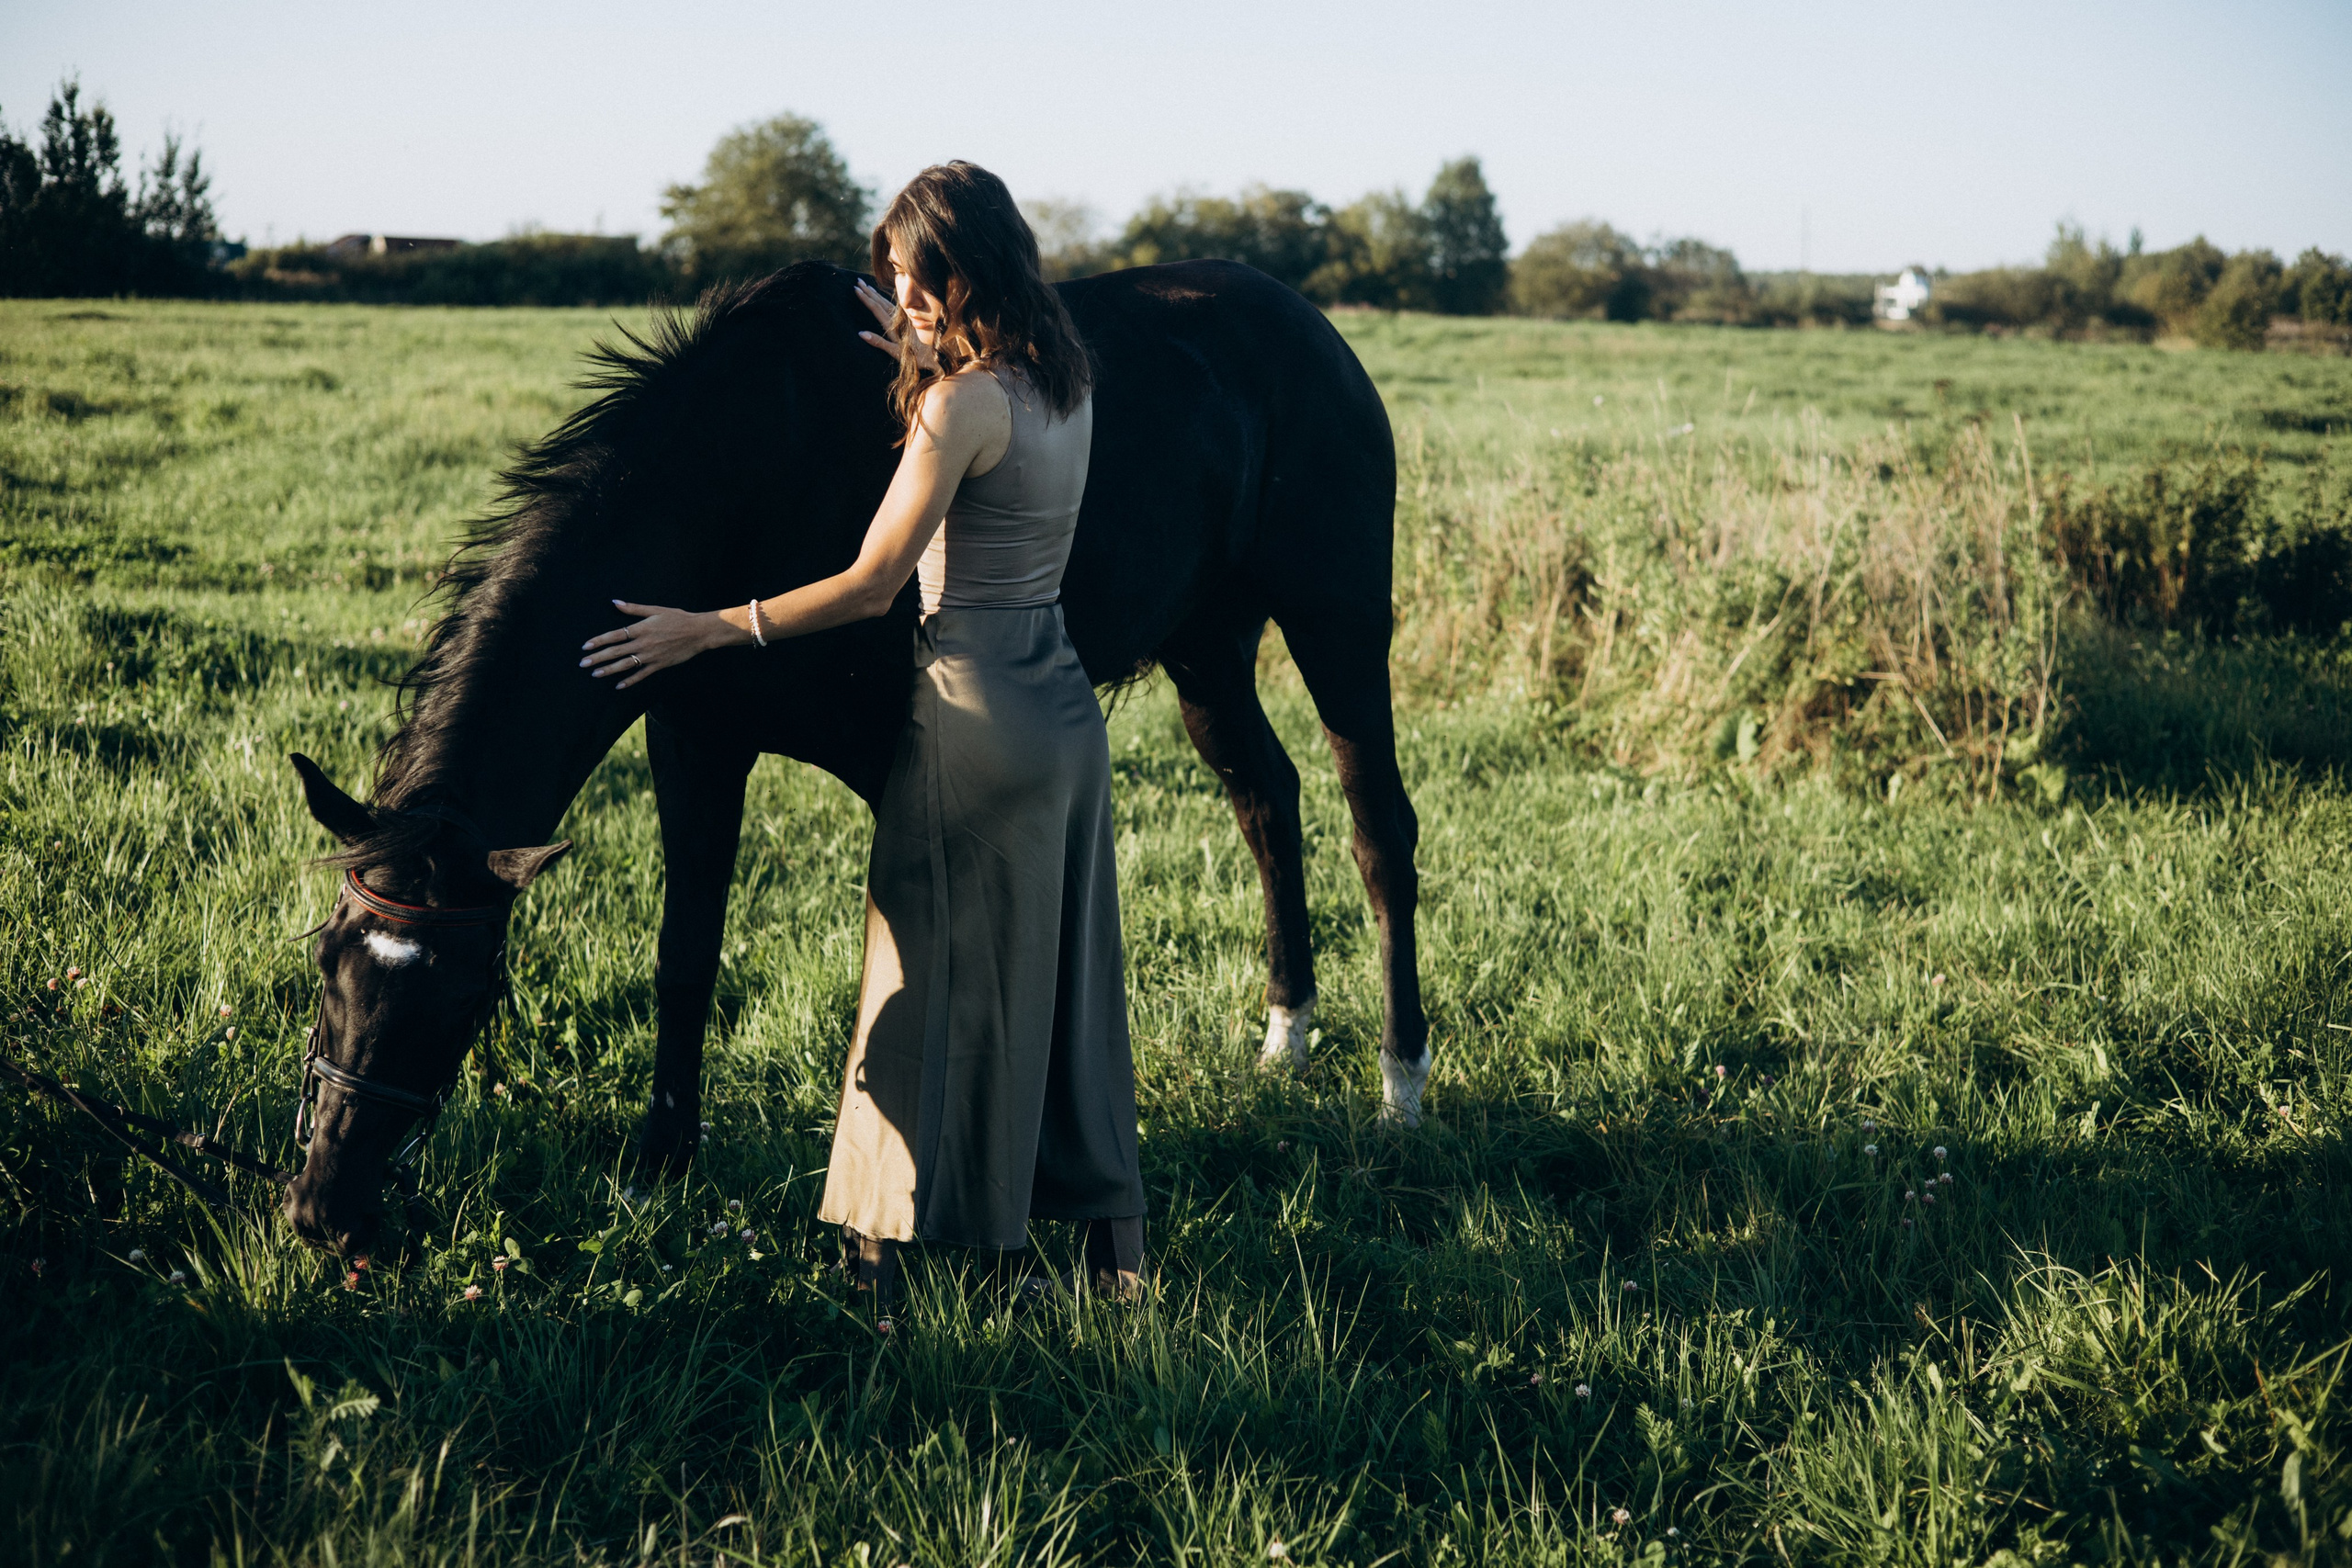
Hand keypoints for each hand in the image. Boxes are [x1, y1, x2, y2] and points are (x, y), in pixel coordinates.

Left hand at [580, 600, 720, 690]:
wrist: (699, 632)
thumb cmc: (678, 618)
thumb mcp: (656, 610)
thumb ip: (634, 609)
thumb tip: (615, 602)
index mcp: (641, 628)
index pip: (614, 635)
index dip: (599, 641)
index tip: (585, 646)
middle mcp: (643, 643)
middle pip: (616, 651)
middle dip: (598, 658)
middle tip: (583, 663)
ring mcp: (651, 656)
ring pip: (626, 664)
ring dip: (609, 670)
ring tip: (595, 674)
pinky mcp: (659, 665)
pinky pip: (641, 674)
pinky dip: (630, 681)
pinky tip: (618, 685)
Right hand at [855, 278, 937, 372]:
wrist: (936, 356)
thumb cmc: (916, 357)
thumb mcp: (896, 352)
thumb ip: (879, 342)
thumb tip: (861, 333)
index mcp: (893, 325)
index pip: (876, 308)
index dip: (866, 298)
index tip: (856, 288)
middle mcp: (898, 319)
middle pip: (880, 301)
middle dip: (868, 291)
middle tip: (858, 281)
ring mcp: (904, 319)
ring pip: (887, 303)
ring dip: (876, 294)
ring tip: (867, 286)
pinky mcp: (910, 321)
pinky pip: (895, 307)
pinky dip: (886, 300)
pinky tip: (883, 296)